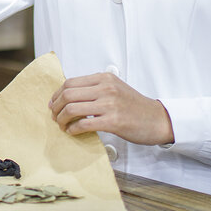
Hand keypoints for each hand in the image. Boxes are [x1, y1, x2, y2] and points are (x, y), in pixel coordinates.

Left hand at [48, 72, 173, 145]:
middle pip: (68, 94)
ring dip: (62, 119)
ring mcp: (109, 104)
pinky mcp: (113, 121)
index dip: (57, 94)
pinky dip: (73, 129)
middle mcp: (106, 88)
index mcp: (104, 78)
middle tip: (55, 116)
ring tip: (62, 125)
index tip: (53, 104)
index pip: (70, 82)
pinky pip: (83, 124)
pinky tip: (72, 132)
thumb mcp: (115, 88)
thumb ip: (95, 88)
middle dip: (56, 107)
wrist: (157, 119)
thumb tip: (69, 95)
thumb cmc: (135, 106)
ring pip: (72, 109)